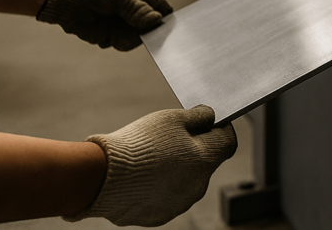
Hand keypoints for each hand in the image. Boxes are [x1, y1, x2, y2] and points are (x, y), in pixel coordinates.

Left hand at [37, 0, 172, 50]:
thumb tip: (157, 19)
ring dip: (129, 38)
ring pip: (138, 38)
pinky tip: (105, 35)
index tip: (161, 27)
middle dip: (145, 32)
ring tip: (114, 31)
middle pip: (152, 27)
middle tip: (133, 30)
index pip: (162, 7)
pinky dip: (116, 43)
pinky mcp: (111, 34)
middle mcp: (134, 8)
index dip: (164, 17)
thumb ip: (138, 9)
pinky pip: (123, 44)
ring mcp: (123, 22)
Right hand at [66, 106, 237, 226]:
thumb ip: (199, 116)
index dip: (218, 129)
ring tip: (151, 159)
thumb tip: (210, 116)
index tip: (204, 123)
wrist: (103, 177)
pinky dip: (159, 187)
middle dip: (193, 150)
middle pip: (205, 162)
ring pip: (186, 181)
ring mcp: (180, 203)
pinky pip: (166, 197)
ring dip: (176, 170)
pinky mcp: (160, 215)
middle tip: (168, 140)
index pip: (227, 141)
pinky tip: (142, 177)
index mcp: (206, 160)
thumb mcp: (173, 118)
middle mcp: (199, 185)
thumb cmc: (140, 144)